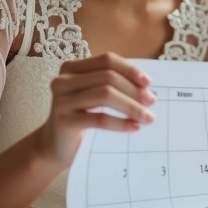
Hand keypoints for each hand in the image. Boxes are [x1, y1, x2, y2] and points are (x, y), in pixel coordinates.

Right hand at [36, 53, 155, 166]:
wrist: (55, 146)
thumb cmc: (81, 118)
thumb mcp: (94, 96)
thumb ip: (113, 85)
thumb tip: (147, 87)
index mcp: (72, 68)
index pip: (107, 60)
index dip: (130, 69)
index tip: (148, 83)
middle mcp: (63, 80)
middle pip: (108, 77)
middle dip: (134, 90)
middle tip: (152, 102)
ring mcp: (61, 100)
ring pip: (105, 95)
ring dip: (131, 106)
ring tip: (147, 117)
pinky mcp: (63, 121)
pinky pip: (99, 118)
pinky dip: (120, 122)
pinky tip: (134, 127)